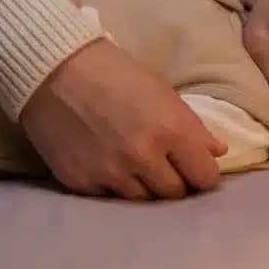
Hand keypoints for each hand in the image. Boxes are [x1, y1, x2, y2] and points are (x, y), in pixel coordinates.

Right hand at [19, 37, 227, 200]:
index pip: (205, 177)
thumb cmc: (113, 71)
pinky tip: (103, 161)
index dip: (201, 172)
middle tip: (161, 165)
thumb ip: (191, 125)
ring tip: (130, 163)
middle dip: (173, 180)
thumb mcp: (160, 89)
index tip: (193, 166)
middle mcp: (144, 157)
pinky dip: (110, 184)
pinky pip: (108, 197)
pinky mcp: (82, 182)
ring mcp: (111, 173)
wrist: (51, 68)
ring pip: (142, 200)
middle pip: (175, 193)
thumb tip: (216, 152)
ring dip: (141, 185)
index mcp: (171, 130)